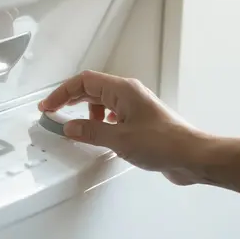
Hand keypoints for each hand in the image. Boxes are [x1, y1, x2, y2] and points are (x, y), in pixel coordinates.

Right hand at [38, 70, 208, 185]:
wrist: (191, 156)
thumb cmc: (164, 143)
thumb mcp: (119, 138)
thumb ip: (90, 132)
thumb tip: (70, 127)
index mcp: (123, 90)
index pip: (84, 82)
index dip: (62, 93)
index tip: (48, 106)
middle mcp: (129, 95)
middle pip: (91, 90)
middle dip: (70, 100)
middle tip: (53, 113)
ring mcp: (135, 108)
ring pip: (101, 103)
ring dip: (85, 113)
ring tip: (76, 128)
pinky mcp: (139, 123)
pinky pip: (112, 117)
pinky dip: (99, 124)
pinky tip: (98, 135)